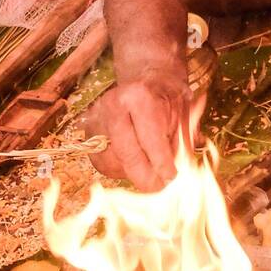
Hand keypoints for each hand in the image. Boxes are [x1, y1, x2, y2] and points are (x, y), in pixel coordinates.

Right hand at [86, 70, 189, 191]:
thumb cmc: (168, 99)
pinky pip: (103, 164)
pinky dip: (121, 169)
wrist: (145, 82)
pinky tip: (135, 162)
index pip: (149, 139)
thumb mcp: (183, 114)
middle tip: (161, 187)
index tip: (171, 179)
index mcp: (138, 96)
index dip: (161, 164)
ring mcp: (96, 120)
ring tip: (150, 168)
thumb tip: (179, 172)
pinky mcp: (87, 134)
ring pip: (113, 163)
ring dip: (133, 173)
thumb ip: (181, 142)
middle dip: (146, 177)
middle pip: (127, 155)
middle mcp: (112, 106)